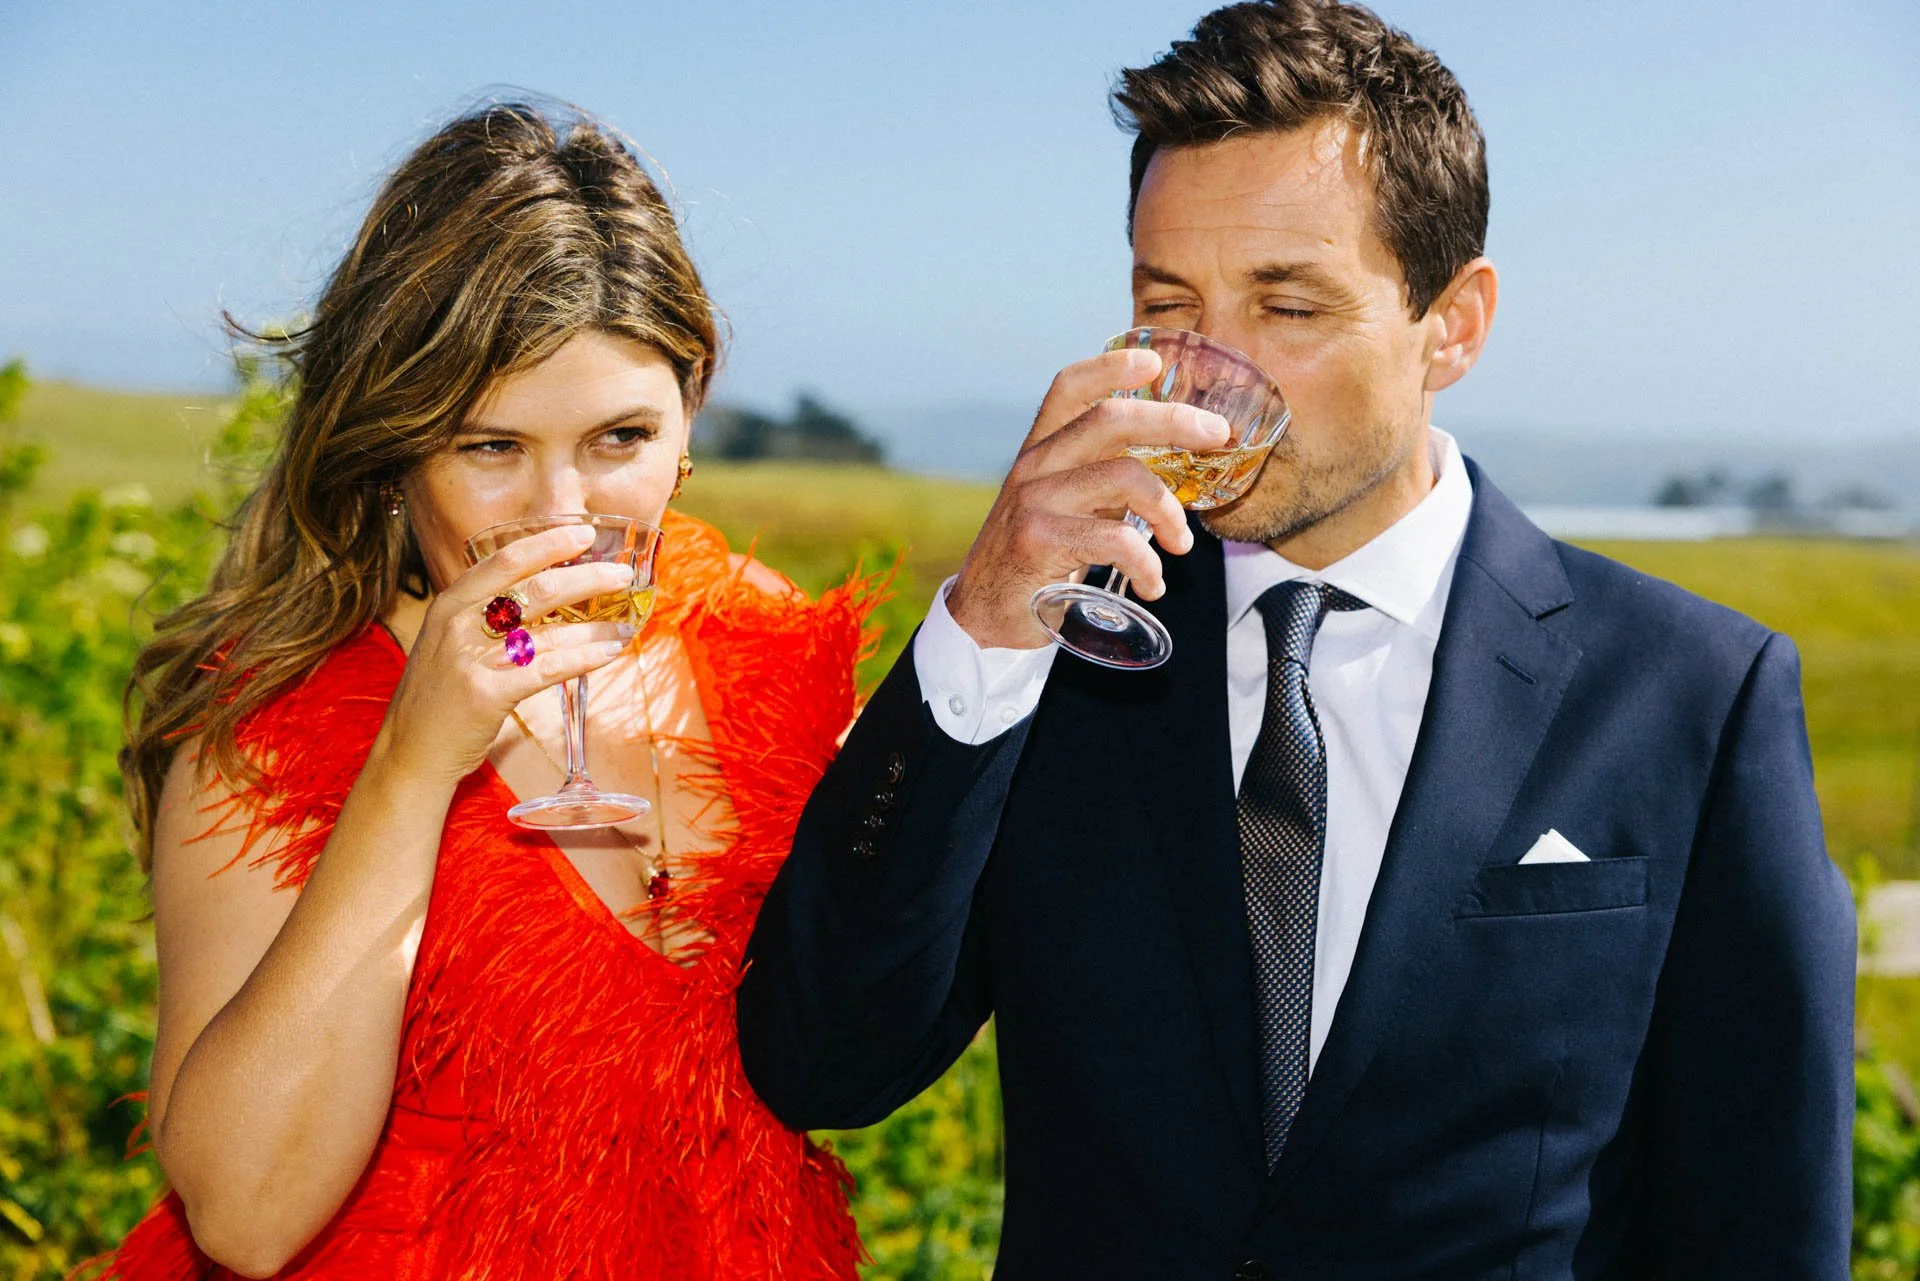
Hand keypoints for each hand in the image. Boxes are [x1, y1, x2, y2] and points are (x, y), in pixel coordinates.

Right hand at [381, 525, 636, 784]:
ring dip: (596, 626)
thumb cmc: (438, 696)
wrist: (409, 752)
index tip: (586, 534)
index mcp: (450, 603)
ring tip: (627, 625)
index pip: (505, 560)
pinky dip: (584, 658)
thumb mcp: (449, 641)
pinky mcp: (489, 693)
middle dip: (587, 578)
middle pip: (536, 588)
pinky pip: (548, 668)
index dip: (548, 543)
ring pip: (549, 630)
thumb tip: (547, 592)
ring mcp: (472, 658)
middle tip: (622, 574)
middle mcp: (459, 624)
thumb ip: (485, 615)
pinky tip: (609, 653)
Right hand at [946, 347, 1229, 648]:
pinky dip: (1147, 564)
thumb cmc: (1035, 562)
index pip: (1069, 388)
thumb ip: (1100, 484)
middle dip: (1173, 420)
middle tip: (1217, 436)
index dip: (1110, 366)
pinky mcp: (1039, 541)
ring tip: (1181, 545)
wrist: (984, 617)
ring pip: (1125, 477)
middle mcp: (1034, 467)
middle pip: (1110, 418)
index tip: (1155, 362)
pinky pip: (1116, 540)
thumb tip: (1169, 473)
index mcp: (1040, 451)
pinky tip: (1152, 583)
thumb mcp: (1061, 508)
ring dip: (1170, 512)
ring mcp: (1034, 501)